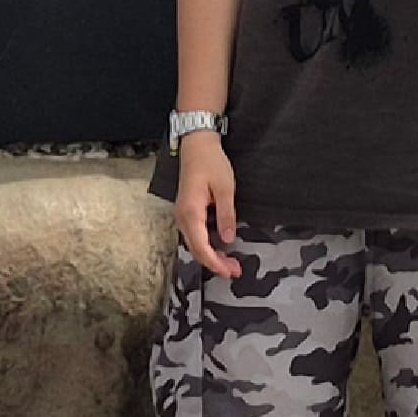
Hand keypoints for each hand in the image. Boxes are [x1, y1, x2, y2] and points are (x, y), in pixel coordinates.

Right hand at [172, 122, 241, 281]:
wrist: (196, 145)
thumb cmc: (211, 162)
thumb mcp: (225, 188)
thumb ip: (226, 215)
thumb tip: (228, 239)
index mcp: (191, 212)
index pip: (200, 247)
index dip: (215, 263)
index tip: (230, 271)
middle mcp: (182, 217)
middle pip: (196, 249)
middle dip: (214, 263)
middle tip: (235, 271)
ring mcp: (182, 215)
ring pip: (194, 244)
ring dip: (211, 256)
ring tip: (230, 264)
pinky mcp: (186, 212)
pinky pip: (194, 235)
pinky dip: (206, 246)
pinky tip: (219, 249)